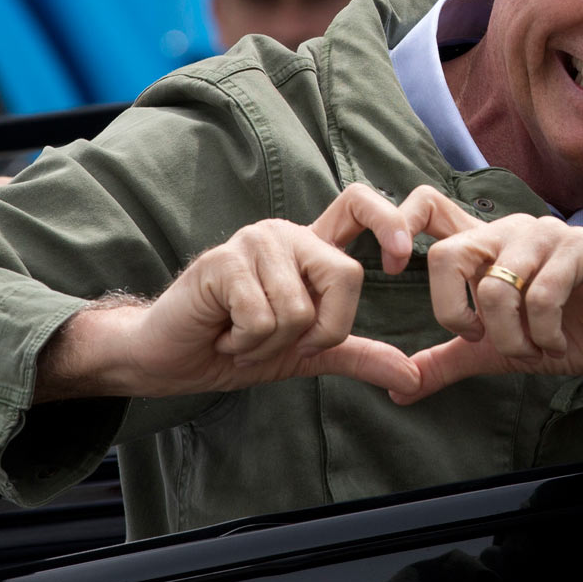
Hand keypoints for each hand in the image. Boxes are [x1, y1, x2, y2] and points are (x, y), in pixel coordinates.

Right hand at [41, 183, 419, 401]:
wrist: (169, 358)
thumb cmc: (237, 348)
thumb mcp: (307, 355)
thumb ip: (358, 356)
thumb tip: (413, 377)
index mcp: (310, 248)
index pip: (359, 204)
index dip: (390, 221)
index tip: (400, 260)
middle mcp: (286, 235)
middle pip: (345, 275)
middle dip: (321, 330)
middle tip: (279, 341)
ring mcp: (253, 243)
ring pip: (299, 309)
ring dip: (271, 345)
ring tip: (242, 335)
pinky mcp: (222, 261)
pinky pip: (263, 318)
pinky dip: (245, 344)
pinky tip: (222, 333)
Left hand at [390, 186, 582, 403]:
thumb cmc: (564, 335)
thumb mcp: (496, 352)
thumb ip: (449, 360)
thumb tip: (397, 389)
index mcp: (483, 245)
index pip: (427, 207)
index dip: (396, 227)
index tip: (391, 270)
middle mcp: (507, 230)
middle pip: (448, 256)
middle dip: (460, 316)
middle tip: (486, 340)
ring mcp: (544, 235)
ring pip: (495, 287)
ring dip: (511, 338)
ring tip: (533, 349)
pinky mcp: (579, 248)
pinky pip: (540, 294)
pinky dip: (544, 335)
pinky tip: (558, 341)